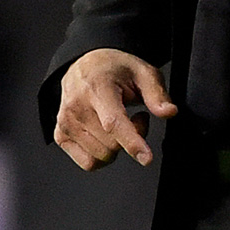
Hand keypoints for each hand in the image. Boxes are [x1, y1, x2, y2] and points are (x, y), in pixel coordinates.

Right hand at [54, 48, 176, 170]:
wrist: (85, 65)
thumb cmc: (114, 70)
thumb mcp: (142, 72)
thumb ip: (157, 93)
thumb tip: (169, 112)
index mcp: (97, 88)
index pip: (113, 122)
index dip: (132, 142)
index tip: (146, 158)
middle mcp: (77, 106)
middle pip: (111, 145)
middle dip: (132, 137)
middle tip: (136, 118)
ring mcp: (66, 122)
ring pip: (102, 157)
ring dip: (117, 146)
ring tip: (119, 123)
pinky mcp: (61, 135)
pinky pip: (88, 163)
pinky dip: (102, 156)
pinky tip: (106, 136)